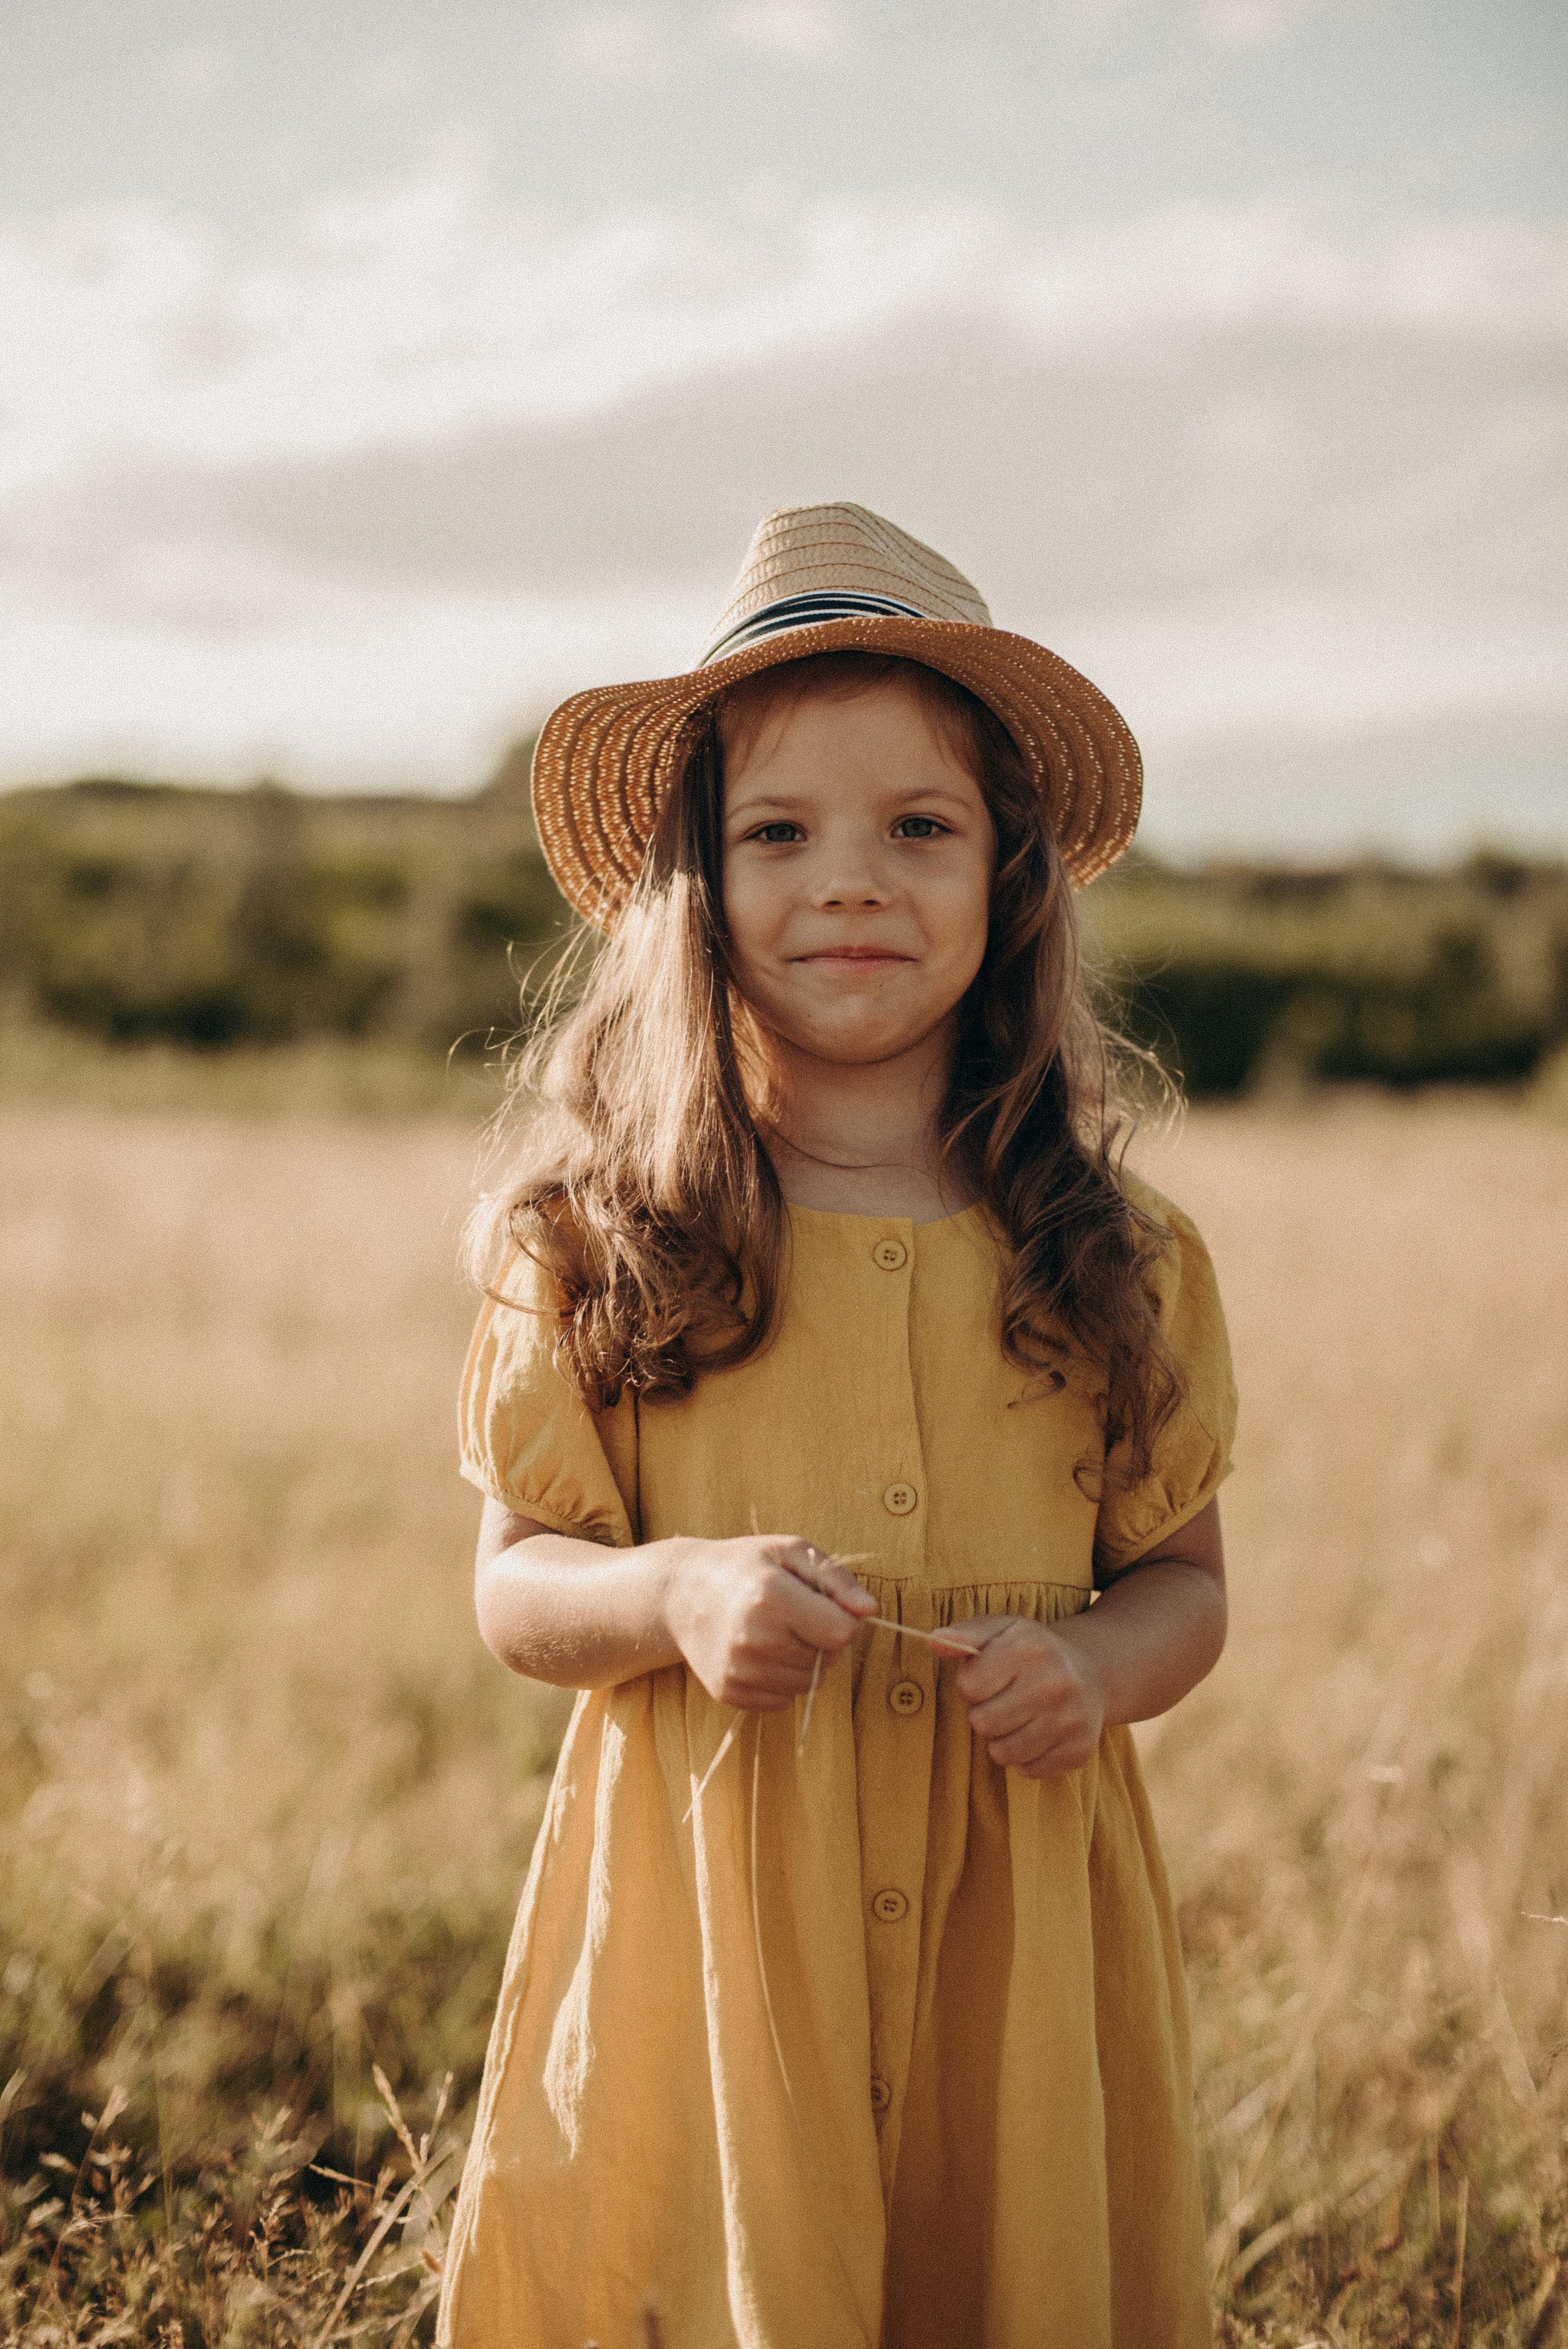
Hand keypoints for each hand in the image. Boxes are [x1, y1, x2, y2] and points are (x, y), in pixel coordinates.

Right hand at [663, 1536, 877, 1712]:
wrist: (682, 1594)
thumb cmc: (745, 1567)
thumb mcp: (791, 1552)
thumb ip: (836, 1579)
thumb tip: (870, 1610)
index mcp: (770, 1596)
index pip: (841, 1633)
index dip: (843, 1619)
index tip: (825, 1605)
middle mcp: (753, 1638)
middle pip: (827, 1659)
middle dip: (823, 1639)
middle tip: (795, 1615)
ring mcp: (739, 1670)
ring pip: (809, 1683)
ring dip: (805, 1661)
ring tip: (778, 1632)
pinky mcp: (730, 1692)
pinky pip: (784, 1699)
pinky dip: (782, 1679)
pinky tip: (761, 1652)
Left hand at [936, 1616, 1104, 1779]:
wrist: (1091, 1672)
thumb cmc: (1032, 1652)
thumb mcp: (1001, 1630)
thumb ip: (965, 1634)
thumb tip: (935, 1640)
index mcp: (1030, 1646)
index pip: (969, 1686)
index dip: (972, 1684)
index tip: (989, 1677)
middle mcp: (1055, 1682)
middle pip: (983, 1723)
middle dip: (985, 1714)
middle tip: (1003, 1700)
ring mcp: (1071, 1719)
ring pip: (1004, 1753)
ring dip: (1003, 1739)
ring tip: (1019, 1717)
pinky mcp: (1079, 1749)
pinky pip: (1028, 1770)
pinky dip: (1027, 1756)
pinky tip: (1039, 1732)